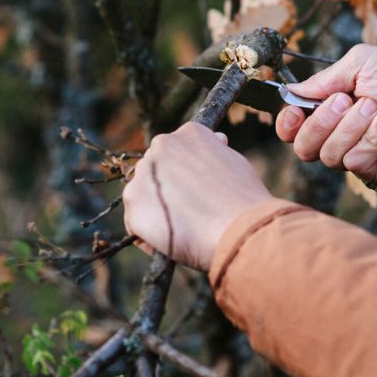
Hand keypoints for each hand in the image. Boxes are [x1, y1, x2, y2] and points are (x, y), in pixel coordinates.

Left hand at [122, 123, 273, 271]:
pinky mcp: (133, 201)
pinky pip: (135, 222)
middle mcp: (163, 145)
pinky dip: (148, 236)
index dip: (187, 173)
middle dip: (167, 190)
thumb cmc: (243, 200)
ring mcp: (145, 172)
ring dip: (157, 212)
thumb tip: (217, 140)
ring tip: (184, 231)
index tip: (199, 191)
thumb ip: (217, 151)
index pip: (178, 150)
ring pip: (143, 195)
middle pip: (156, 170)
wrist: (237, 229)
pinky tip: (171, 244)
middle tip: (190, 214)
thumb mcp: (234, 163)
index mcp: (189, 133)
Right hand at [276, 44, 376, 181]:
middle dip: (321, 121)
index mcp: (335, 107)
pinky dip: (371, 139)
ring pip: (327, 155)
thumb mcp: (361, 64)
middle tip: (347, 101)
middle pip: (303, 146)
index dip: (288, 122)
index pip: (296, 127)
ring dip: (351, 126)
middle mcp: (342, 133)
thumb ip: (324, 79)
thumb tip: (293, 93)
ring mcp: (358, 154)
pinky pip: (353, 163)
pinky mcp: (376, 172)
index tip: (294, 112)